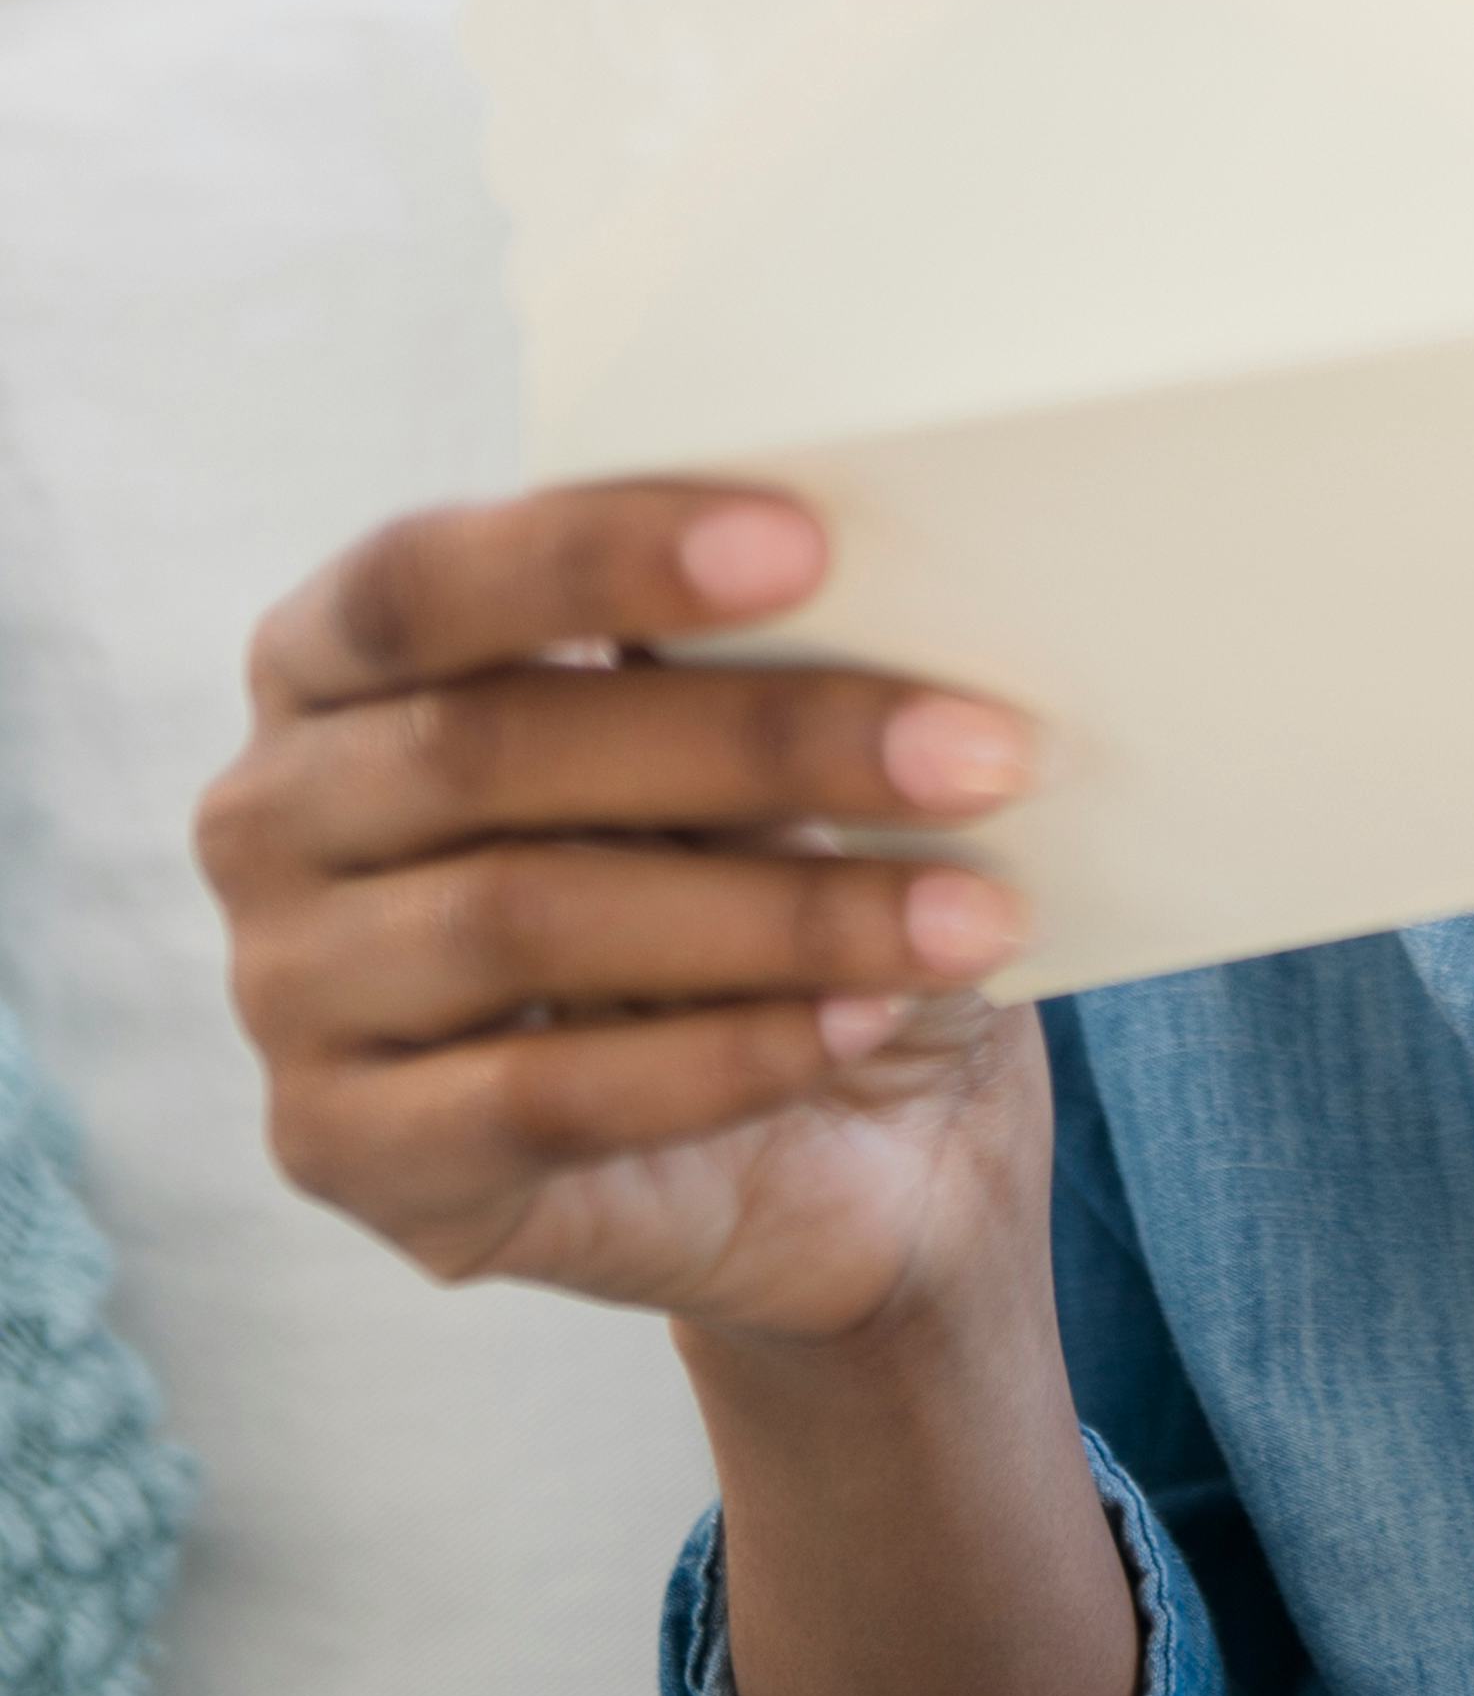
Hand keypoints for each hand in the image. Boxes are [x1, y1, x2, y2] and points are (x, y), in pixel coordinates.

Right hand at [200, 482, 1049, 1346]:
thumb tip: (865, 574)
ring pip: (524, 919)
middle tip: (979, 749)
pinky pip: (538, 1097)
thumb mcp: (765, 743)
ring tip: (968, 913)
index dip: (601, 549)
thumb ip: (746, 651)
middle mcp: (272, 811)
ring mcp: (288, 991)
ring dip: (780, 914)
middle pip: (490, 745)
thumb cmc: (773, 870)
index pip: (428, 577)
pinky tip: (863, 1021)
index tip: (808, 542)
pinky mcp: (345, 1153)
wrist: (831, 1142)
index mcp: (335, 654)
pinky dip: (723, 1056)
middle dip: (761, 737)